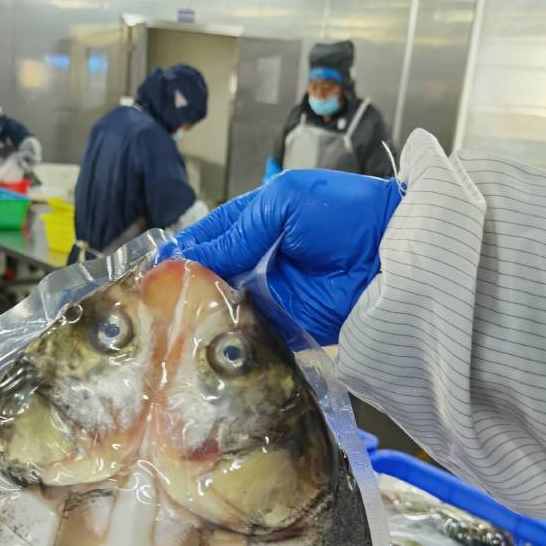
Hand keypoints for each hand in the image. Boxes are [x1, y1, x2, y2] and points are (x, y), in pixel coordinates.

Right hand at [173, 170, 402, 344]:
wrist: (392, 255)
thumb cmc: (346, 214)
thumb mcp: (283, 205)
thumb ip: (236, 232)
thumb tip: (190, 258)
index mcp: (258, 219)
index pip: (209, 235)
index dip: (182, 250)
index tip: (153, 268)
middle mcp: (260, 256)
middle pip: (211, 273)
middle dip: (186, 285)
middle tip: (155, 301)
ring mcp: (271, 292)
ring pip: (224, 304)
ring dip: (202, 312)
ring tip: (171, 322)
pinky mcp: (284, 324)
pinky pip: (249, 331)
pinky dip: (229, 336)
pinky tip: (204, 340)